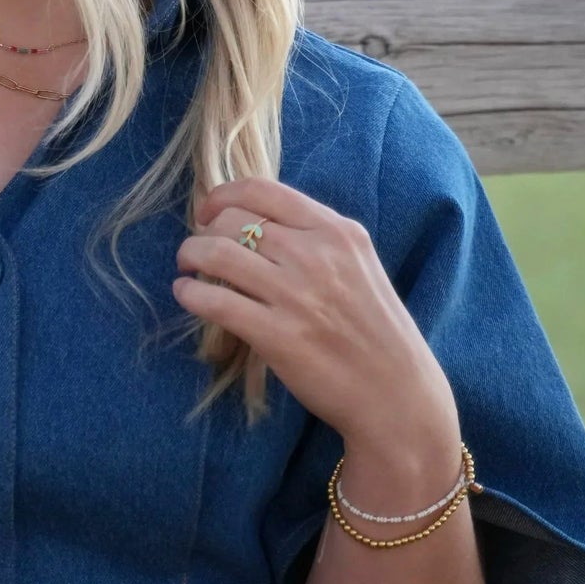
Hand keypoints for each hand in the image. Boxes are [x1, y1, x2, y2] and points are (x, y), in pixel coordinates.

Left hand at [172, 177, 454, 442]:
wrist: (397, 394)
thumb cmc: (376, 330)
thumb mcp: (358, 264)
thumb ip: (314, 237)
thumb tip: (251, 221)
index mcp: (337, 231)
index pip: (262, 189)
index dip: (222, 195)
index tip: (208, 212)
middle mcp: (316, 255)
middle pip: (233, 220)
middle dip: (204, 231)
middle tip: (197, 250)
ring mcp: (297, 295)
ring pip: (217, 253)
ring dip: (190, 256)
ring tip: (187, 268)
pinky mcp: (279, 336)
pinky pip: (216, 301)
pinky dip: (190, 293)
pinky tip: (187, 295)